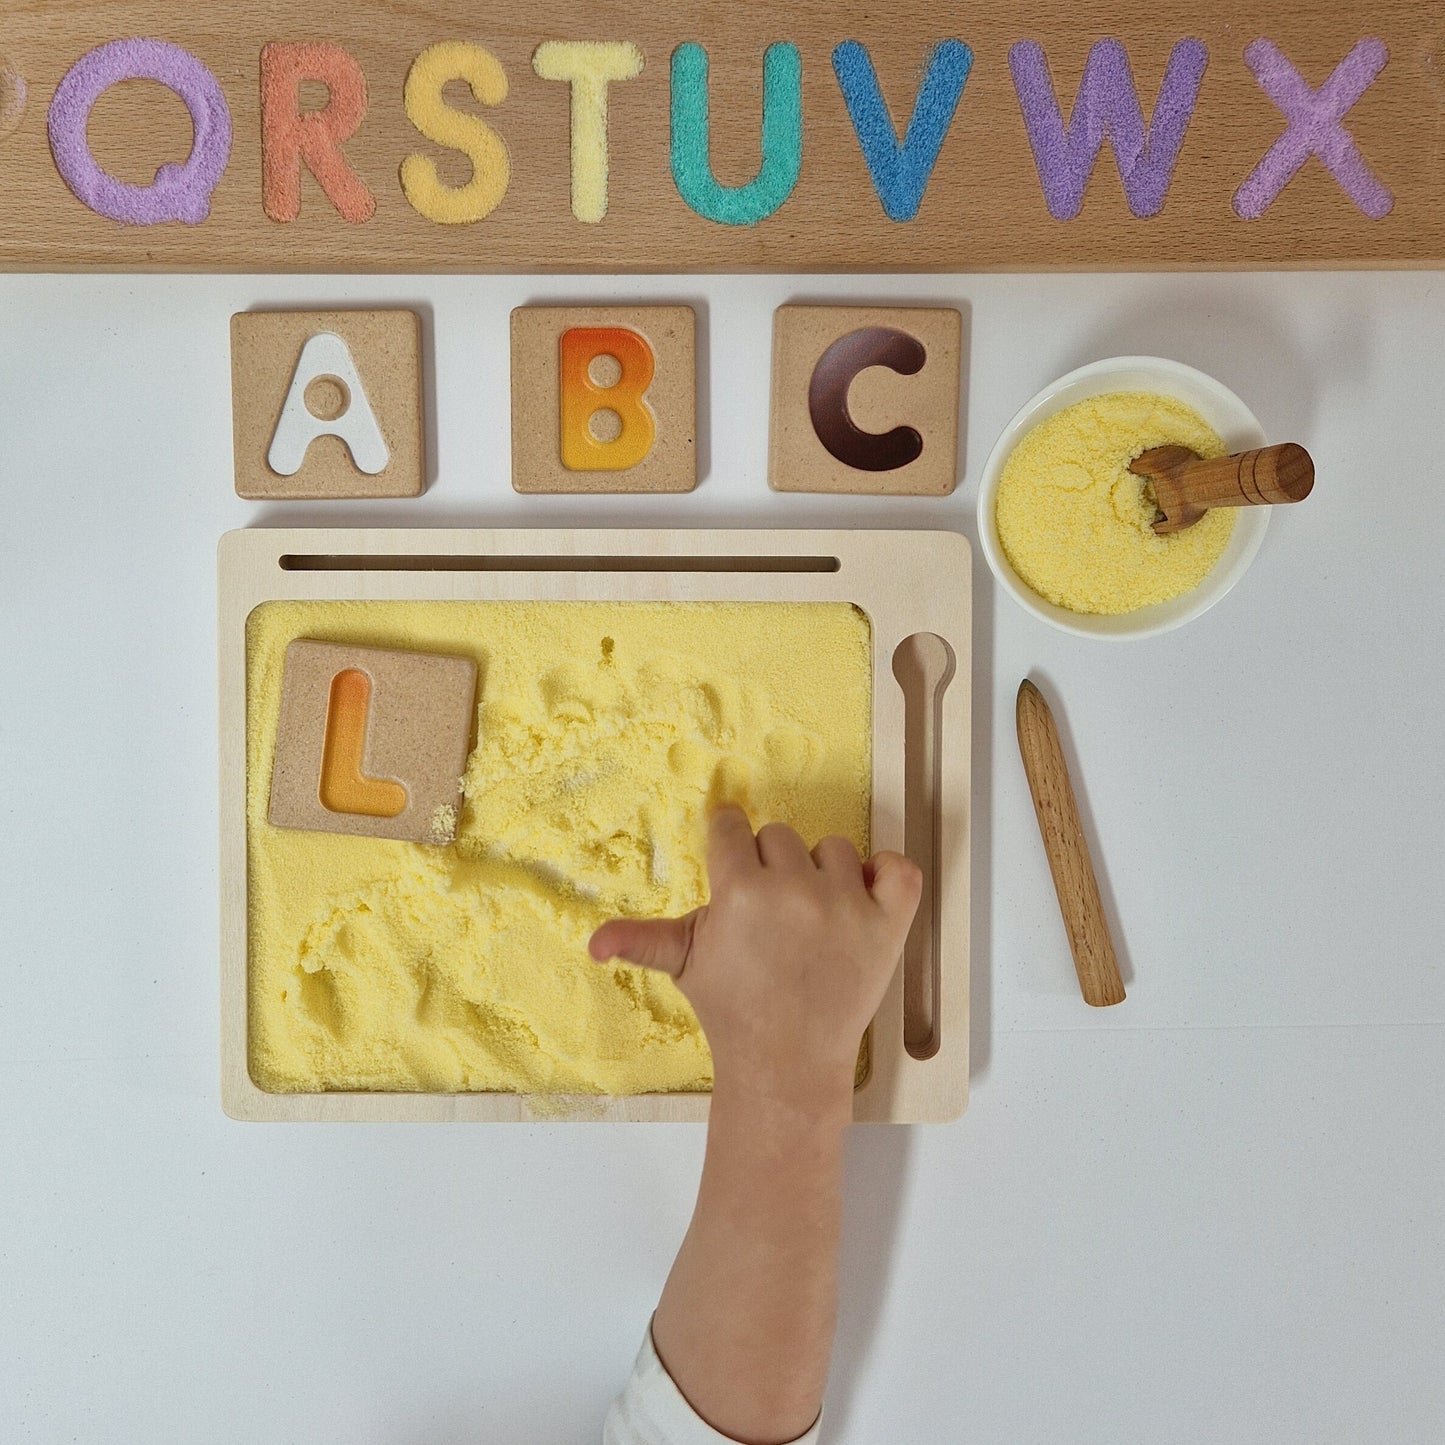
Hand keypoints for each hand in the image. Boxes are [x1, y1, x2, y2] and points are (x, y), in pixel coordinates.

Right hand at [588, 805, 921, 1110]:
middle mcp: (793, 891)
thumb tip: (592, 944)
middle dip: (773, 867)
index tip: (736, 864)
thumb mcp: (683, 966)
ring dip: (825, 875)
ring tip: (812, 919)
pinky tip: (864, 897)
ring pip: (835, 848)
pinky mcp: (888, 924)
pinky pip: (900, 867)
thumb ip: (640, 941)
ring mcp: (846, 906)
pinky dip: (888, 875)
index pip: (733, 828)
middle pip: (780, 836)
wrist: (788, 1062)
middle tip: (771, 916)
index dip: (731, 844)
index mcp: (740, 892)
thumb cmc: (733, 1009)